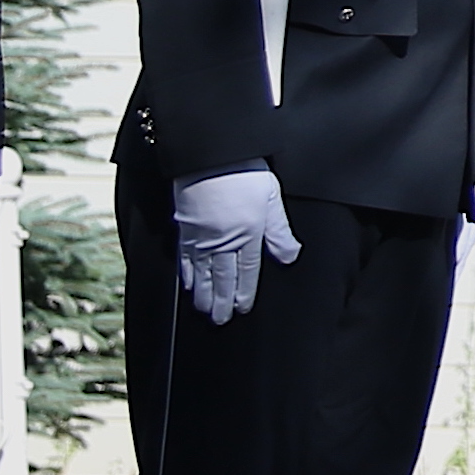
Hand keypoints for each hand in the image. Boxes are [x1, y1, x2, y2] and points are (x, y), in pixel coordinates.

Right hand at [171, 166, 298, 325]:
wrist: (210, 154)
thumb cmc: (245, 172)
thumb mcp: (272, 198)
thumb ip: (280, 232)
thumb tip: (290, 257)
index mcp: (247, 234)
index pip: (246, 271)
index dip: (244, 292)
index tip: (241, 308)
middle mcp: (222, 240)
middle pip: (222, 277)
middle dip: (222, 300)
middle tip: (220, 320)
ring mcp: (201, 236)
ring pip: (202, 272)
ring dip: (204, 294)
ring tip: (205, 310)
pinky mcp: (184, 228)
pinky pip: (184, 258)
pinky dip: (186, 275)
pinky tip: (188, 285)